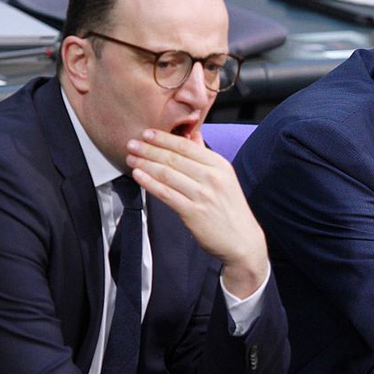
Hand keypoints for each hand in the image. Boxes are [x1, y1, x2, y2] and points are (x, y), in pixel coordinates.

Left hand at [126, 129, 267, 297]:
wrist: (242, 240)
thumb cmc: (231, 209)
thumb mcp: (225, 178)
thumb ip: (206, 156)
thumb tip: (192, 136)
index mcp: (220, 165)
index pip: (187, 147)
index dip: (164, 138)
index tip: (147, 133)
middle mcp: (212, 178)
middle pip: (174, 158)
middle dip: (149, 149)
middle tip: (132, 143)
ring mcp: (203, 195)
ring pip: (167, 174)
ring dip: (145, 164)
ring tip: (131, 158)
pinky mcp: (193, 212)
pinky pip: (166, 194)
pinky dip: (149, 183)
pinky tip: (139, 176)